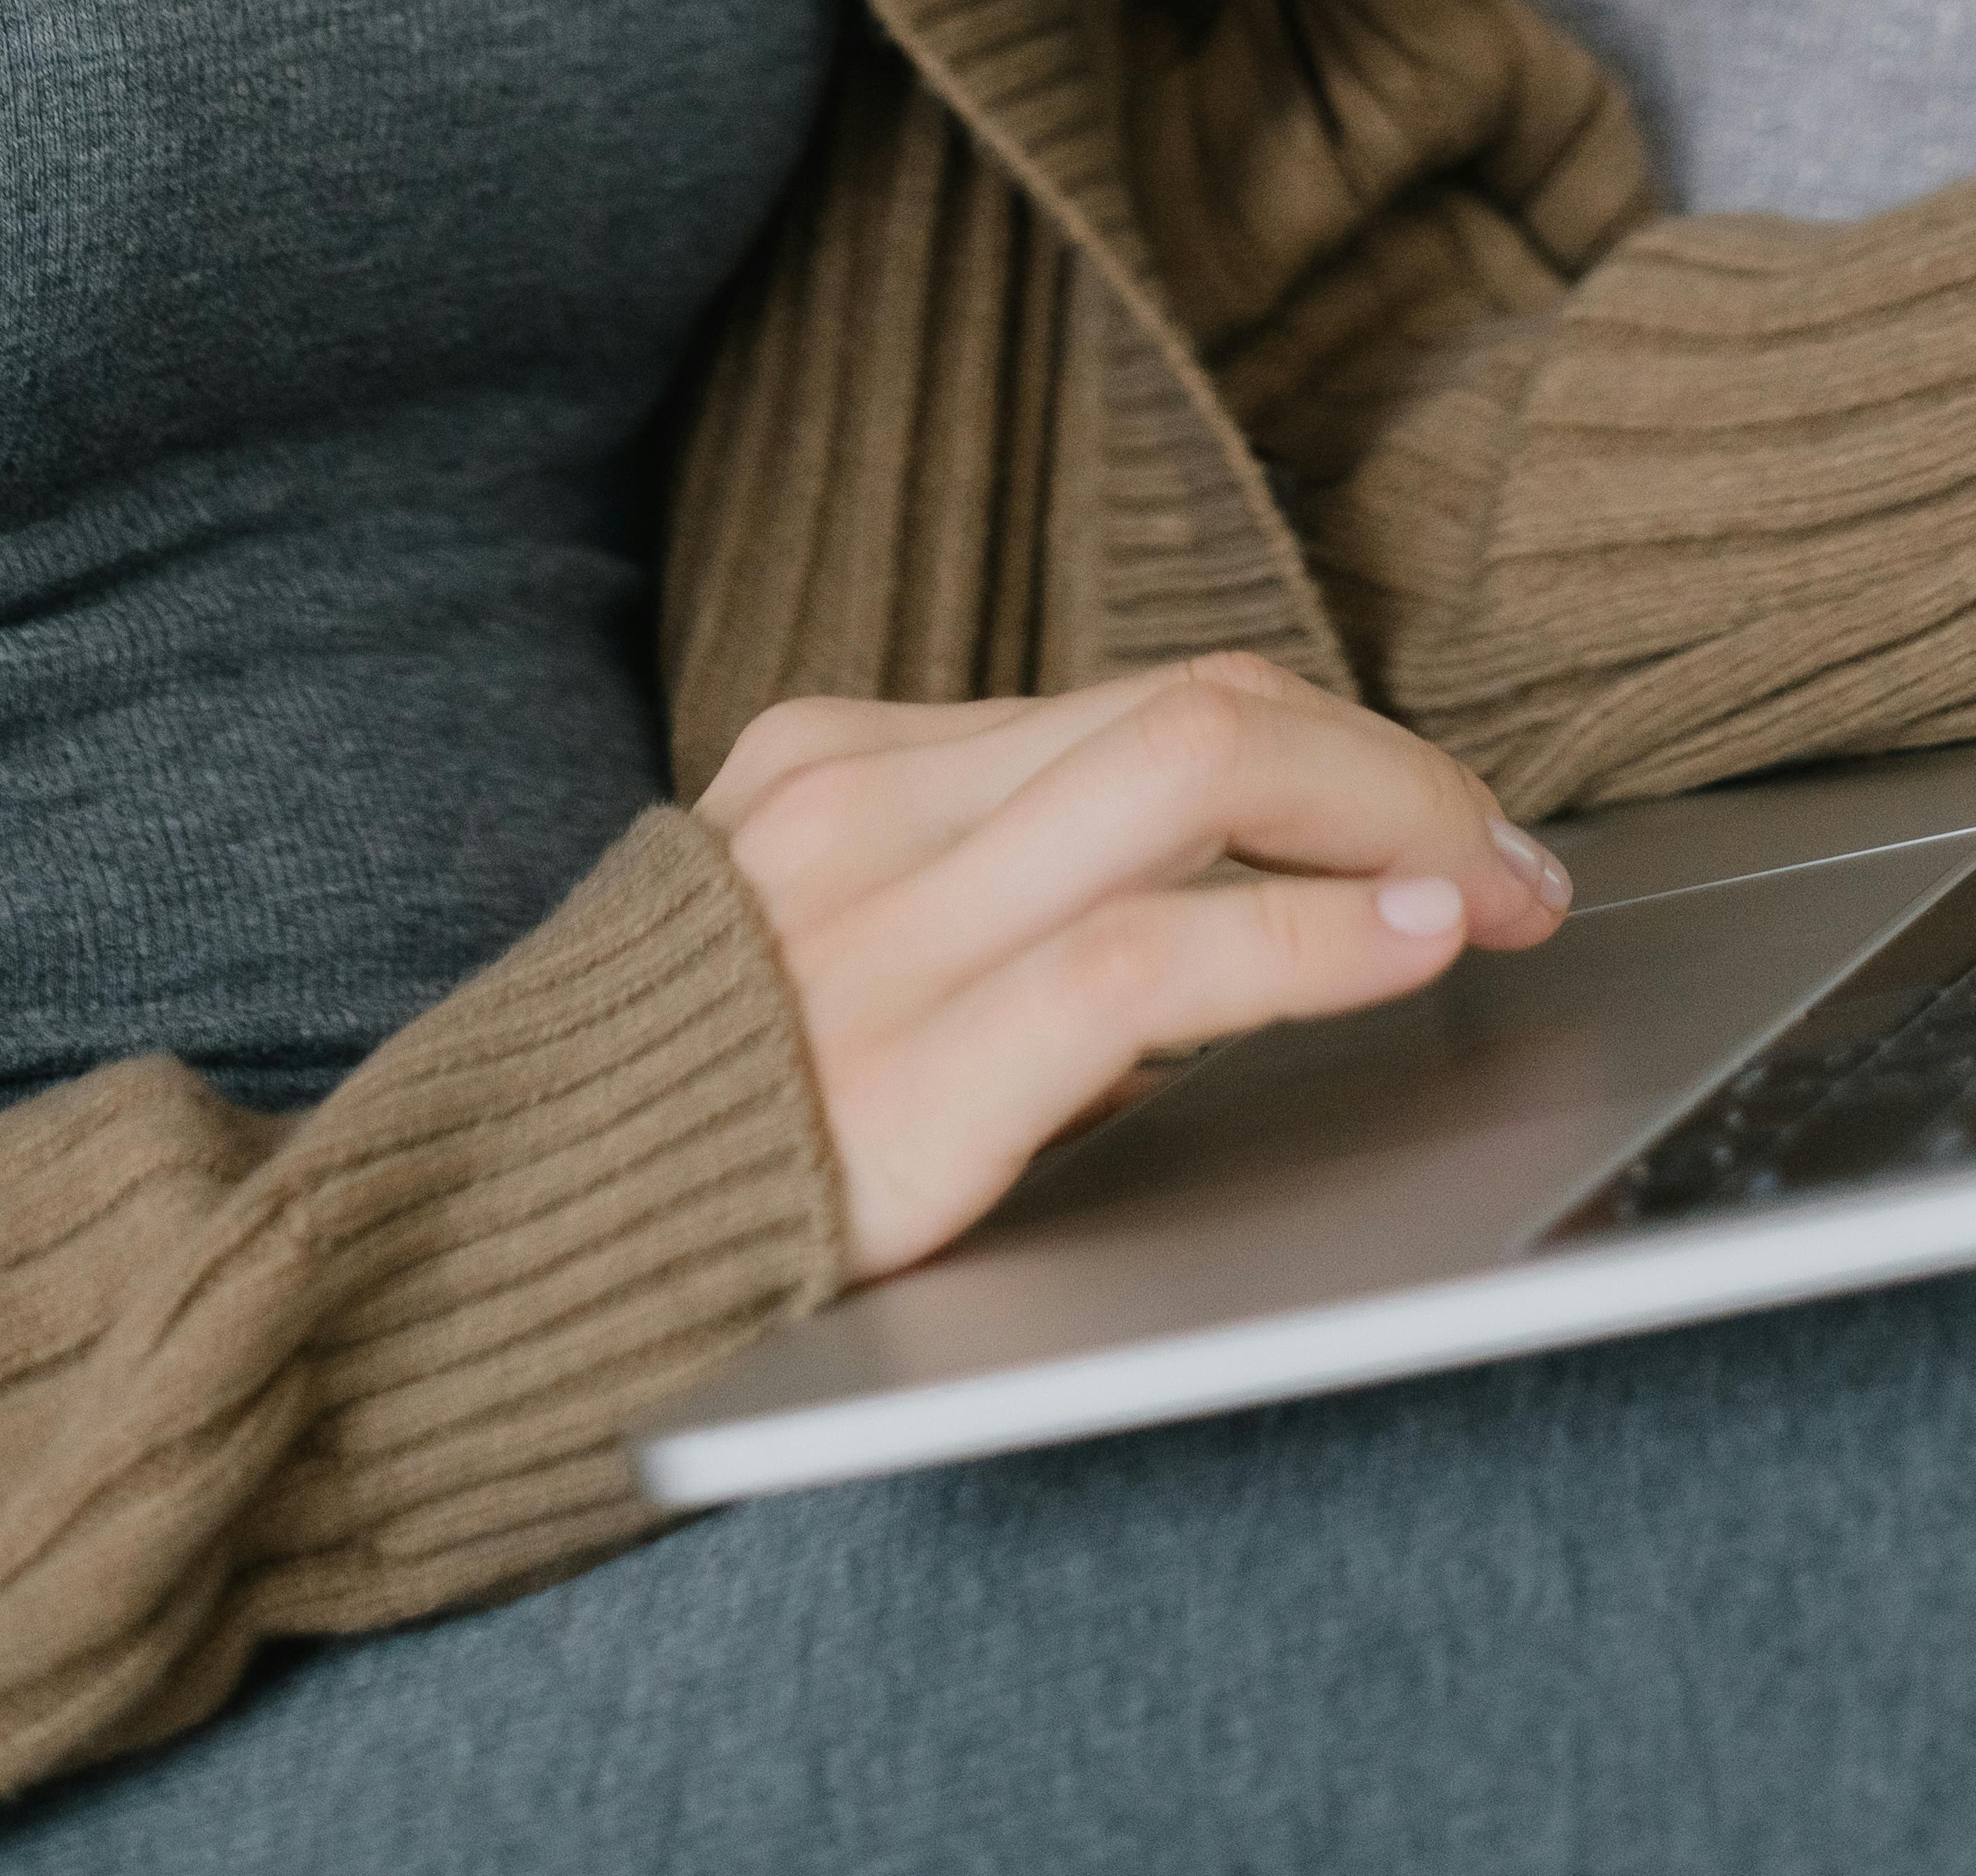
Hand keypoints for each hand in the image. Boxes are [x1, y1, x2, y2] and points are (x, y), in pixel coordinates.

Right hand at [693, 649, 1573, 1279]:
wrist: (459, 1275)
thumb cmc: (672, 1151)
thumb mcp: (814, 974)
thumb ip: (976, 922)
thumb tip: (1217, 926)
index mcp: (833, 768)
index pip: (1147, 700)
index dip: (1334, 746)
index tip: (1446, 821)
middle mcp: (858, 813)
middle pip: (1197, 706)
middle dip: (1392, 767)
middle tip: (1516, 855)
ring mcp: (874, 931)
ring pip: (1198, 769)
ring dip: (1397, 819)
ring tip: (1502, 892)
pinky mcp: (903, 1072)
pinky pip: (1153, 952)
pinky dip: (1314, 933)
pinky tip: (1412, 945)